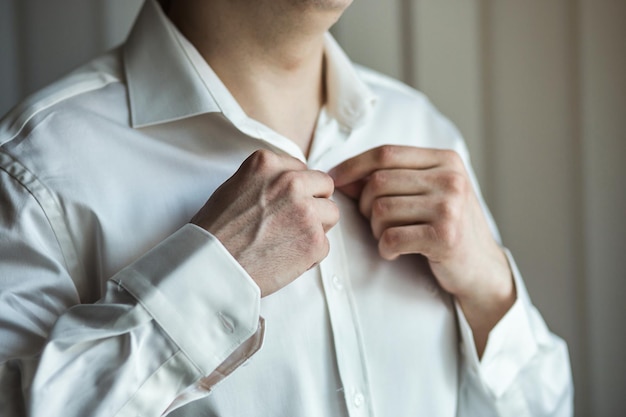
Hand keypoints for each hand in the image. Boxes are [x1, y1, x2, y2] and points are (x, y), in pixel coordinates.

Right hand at [192, 150, 338, 296]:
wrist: (210, 267)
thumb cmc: (215, 232)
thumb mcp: (235, 187)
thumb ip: (266, 180)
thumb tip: (293, 184)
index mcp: (267, 164)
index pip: (303, 169)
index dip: (297, 190)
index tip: (284, 205)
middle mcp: (290, 182)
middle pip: (324, 186)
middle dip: (314, 203)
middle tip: (293, 223)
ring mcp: (305, 211)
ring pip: (331, 213)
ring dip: (316, 228)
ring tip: (288, 241)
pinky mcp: (314, 241)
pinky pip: (325, 244)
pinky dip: (310, 255)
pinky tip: (285, 259)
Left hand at [330, 145, 514, 354]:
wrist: (481, 268)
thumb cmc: (446, 228)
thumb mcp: (428, 194)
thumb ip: (392, 179)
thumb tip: (341, 176)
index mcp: (446, 160)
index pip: (386, 153)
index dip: (353, 165)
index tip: (335, 180)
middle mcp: (451, 179)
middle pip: (379, 181)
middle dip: (365, 205)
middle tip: (375, 223)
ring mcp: (450, 207)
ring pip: (381, 209)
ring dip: (375, 229)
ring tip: (388, 237)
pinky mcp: (445, 236)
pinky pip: (391, 237)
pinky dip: (385, 248)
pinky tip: (395, 252)